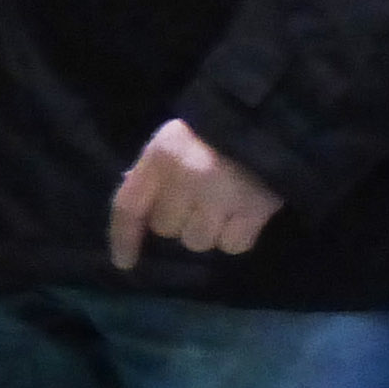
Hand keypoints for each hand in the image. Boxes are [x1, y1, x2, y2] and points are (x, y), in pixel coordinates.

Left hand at [109, 118, 282, 271]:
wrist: (265, 125)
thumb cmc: (209, 135)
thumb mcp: (169, 144)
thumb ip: (151, 177)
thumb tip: (137, 216)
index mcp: (160, 156)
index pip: (128, 205)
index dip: (123, 237)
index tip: (124, 262)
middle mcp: (186, 177)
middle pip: (165, 228)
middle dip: (177, 221)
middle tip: (195, 201)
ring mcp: (221, 195)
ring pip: (198, 242)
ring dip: (206, 231)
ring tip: (220, 207)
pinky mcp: (255, 210)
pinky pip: (232, 246)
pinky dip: (235, 237)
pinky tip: (241, 215)